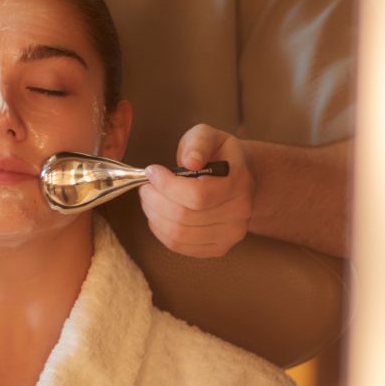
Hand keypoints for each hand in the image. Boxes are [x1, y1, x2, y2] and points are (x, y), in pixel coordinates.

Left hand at [138, 126, 254, 258]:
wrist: (237, 179)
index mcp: (240, 183)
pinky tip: (158, 214)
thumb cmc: (218, 156)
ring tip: (149, 198)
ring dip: (153, 215)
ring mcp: (230, 235)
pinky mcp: (217, 249)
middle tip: (145, 187)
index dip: (167, 185)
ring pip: (178, 234)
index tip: (152, 171)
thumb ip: (198, 143)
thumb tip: (190, 161)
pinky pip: (178, 246)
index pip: (197, 195)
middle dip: (154, 200)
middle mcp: (239, 213)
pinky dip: (160, 230)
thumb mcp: (210, 137)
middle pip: (183, 217)